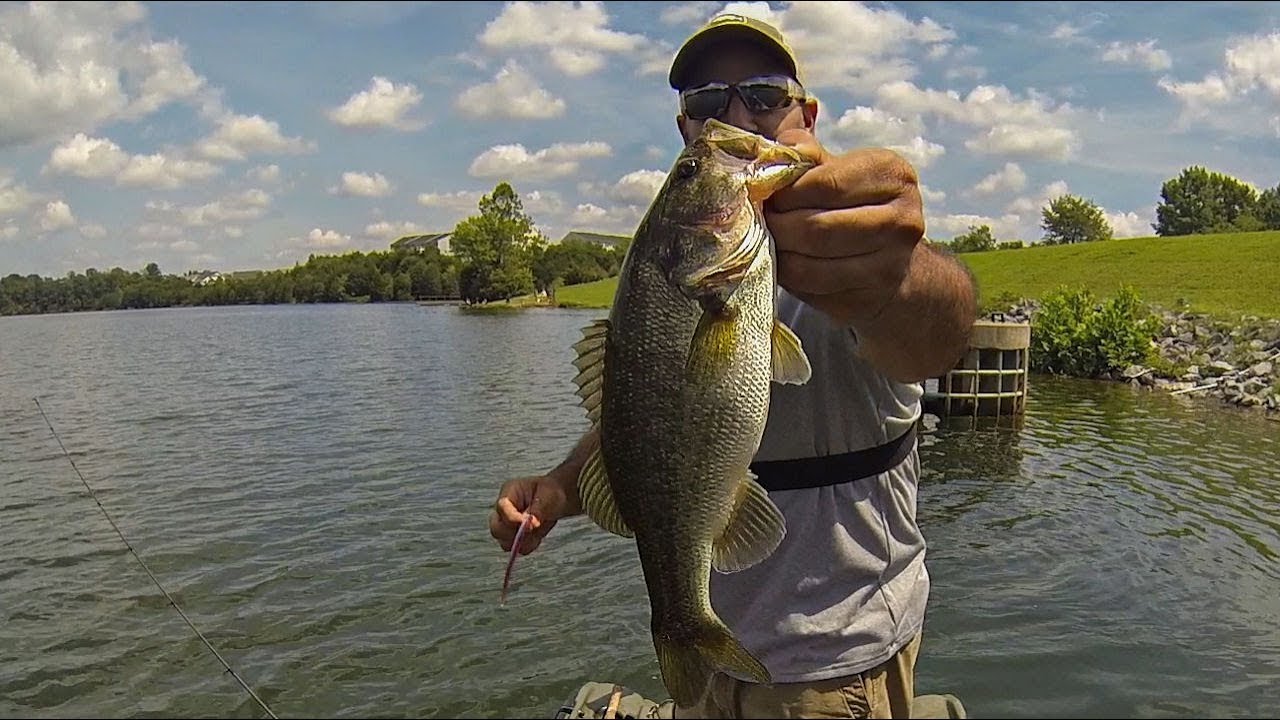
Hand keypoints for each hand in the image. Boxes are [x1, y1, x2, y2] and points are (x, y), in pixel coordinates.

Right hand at [488, 474, 572, 555]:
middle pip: (496, 528)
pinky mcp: (514, 536)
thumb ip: (538, 510)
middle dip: (513, 533)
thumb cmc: (552, 493)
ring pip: (504, 541)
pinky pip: (516, 548)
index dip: (513, 519)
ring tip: (538, 531)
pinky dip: (527, 546)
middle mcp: (504, 509)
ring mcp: (507, 524)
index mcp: (510, 492)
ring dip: (522, 541)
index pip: (502, 507)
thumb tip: (530, 524)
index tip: (531, 525)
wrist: (559, 500)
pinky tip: (537, 536)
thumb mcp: (549, 497)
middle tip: (532, 530)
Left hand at [764, 129, 925, 326]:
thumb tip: (772, 155)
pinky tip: (782, 262)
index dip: (786, 192)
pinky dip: (787, 276)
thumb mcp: (838, 170)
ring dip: (778, 253)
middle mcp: (901, 220)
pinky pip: (811, 289)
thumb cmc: (854, 205)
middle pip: (817, 228)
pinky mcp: (869, 298)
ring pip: (810, 264)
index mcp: (893, 175)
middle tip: (762, 222)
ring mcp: (889, 264)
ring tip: (768, 240)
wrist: (892, 262)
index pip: (826, 182)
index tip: (766, 194)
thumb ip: (806, 157)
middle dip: (778, 225)